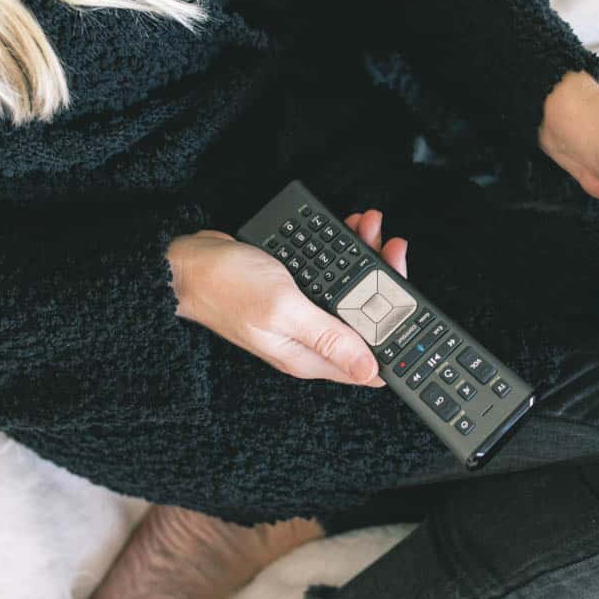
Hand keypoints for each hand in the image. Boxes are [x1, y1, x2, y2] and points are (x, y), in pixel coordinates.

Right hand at [166, 209, 407, 387]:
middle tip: (392, 247)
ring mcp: (302, 316)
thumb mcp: (284, 310)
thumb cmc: (226, 286)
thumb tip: (370, 371)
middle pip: (365, 320)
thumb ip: (329, 337)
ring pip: (350, 293)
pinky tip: (348, 230)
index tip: (412, 301)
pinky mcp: (295, 294)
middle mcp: (309, 340)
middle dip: (385, 283)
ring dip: (366, 259)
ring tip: (370, 227)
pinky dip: (343, 253)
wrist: (186, 263)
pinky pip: (331, 277)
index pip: (369, 361)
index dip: (396, 334)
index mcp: (308, 357)